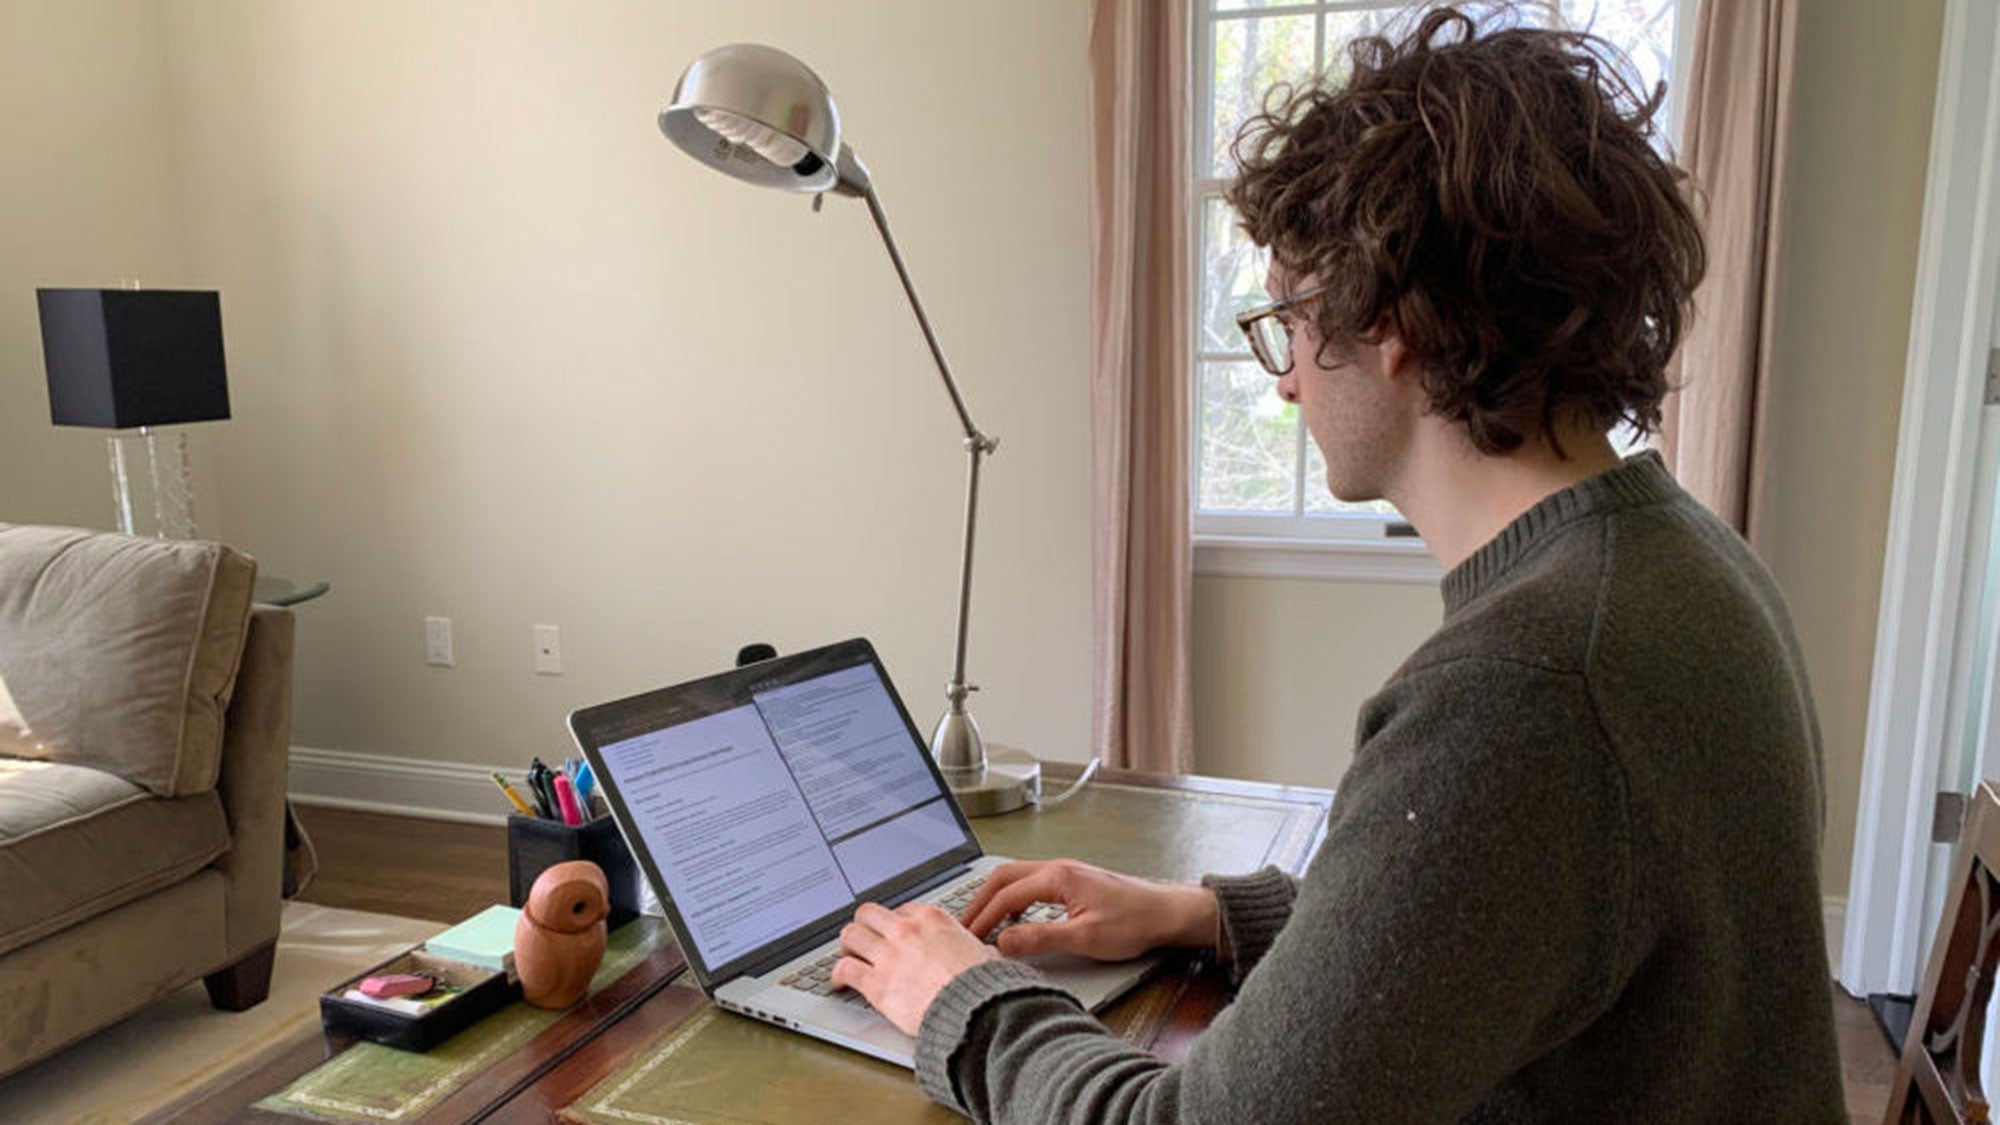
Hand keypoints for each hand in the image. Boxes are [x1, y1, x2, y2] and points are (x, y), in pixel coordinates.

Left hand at [832, 901, 997, 1034]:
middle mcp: (906, 931)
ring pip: (850, 935)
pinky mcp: (876, 983)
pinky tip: (840, 982)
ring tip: (849, 956)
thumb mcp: (984, 954)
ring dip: (848, 946)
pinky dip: (838, 975)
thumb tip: (983, 954)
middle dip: (865, 926)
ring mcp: (888, 955)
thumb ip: (974, 950)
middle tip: (864, 938)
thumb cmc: (982, 986)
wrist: (974, 1011)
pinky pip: (844, 969)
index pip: (901, 910)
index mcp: (932, 919)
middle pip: (868, 914)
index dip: (895, 923)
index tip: (893, 933)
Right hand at [960, 858, 1218, 961]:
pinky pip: (1030, 883)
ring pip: (1016, 877)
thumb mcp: (1085, 937)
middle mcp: (1058, 868)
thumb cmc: (1134, 922)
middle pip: (1003, 877)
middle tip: (962, 925)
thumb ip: (1040, 939)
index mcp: (1057, 877)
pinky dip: (1012, 898)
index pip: (1005, 895)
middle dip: (979, 901)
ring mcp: (1066, 872)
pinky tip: (1014, 918)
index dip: (982, 918)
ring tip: (981, 922)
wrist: (1167, 913)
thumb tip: (1003, 942)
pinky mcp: (1073, 882)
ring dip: (995, 898)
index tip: (967, 937)